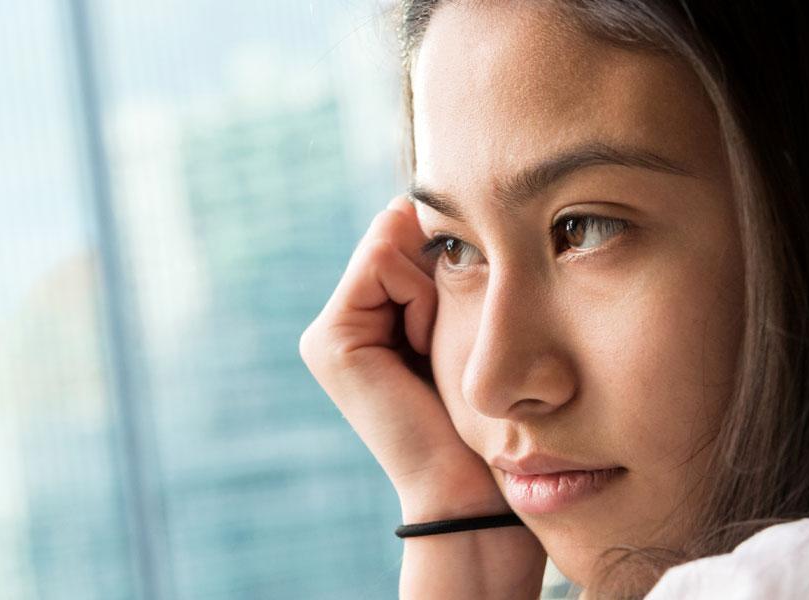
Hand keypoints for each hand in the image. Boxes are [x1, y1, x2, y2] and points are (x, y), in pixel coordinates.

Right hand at [299, 196, 509, 519]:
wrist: (469, 485)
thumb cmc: (480, 411)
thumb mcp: (459, 319)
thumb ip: (429, 264)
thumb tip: (403, 201)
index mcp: (369, 318)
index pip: (405, 236)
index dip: (445, 263)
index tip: (458, 327)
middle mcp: (341, 322)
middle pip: (396, 235)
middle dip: (437, 273)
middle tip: (446, 342)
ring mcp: (328, 333)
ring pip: (390, 244)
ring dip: (433, 289)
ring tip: (436, 348)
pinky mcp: (329, 340)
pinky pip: (383, 262)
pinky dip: (420, 298)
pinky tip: (424, 348)